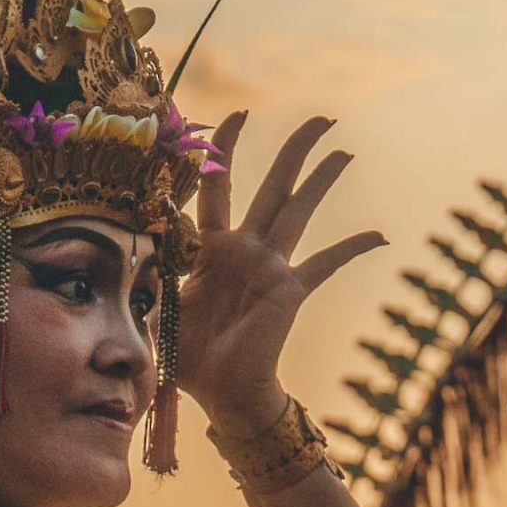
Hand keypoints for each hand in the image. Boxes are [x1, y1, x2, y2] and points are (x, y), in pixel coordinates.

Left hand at [177, 114, 386, 429]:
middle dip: (295, 149)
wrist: (219, 392)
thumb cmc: (185, 353)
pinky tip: (381, 235)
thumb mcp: (155, 304)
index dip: (225, 148)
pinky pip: (326, 264)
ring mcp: (273, 266)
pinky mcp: (291, 289)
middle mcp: (248, 247)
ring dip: (322, 180)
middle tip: (322, 118)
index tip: (237, 115)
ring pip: (300, 211)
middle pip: (274, 185)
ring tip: (344, 151)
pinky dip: (352, 248)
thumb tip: (125, 236)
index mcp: (212, 246)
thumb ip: (148, 269)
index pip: (218, 185)